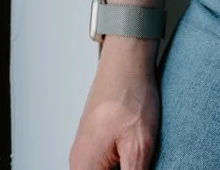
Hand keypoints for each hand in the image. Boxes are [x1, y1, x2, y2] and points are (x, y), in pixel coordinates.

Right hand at [69, 39, 159, 169]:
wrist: (126, 61)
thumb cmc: (129, 94)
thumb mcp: (139, 146)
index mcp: (86, 166)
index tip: (135, 167)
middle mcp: (80, 161)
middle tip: (139, 160)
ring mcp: (87, 151)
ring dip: (125, 167)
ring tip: (138, 156)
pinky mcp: (96, 143)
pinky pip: (105, 165)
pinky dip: (123, 164)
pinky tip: (136, 157)